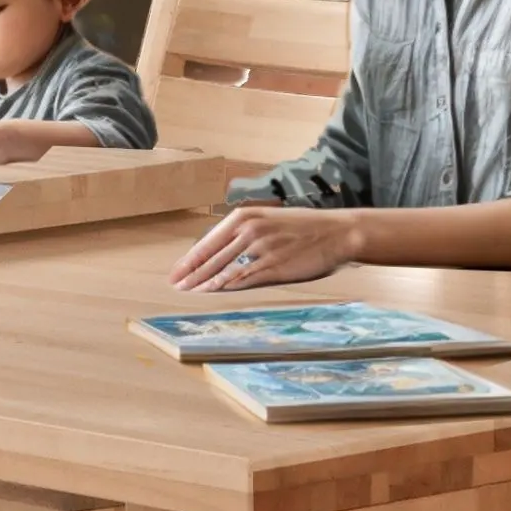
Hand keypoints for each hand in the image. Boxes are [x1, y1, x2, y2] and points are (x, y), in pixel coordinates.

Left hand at [167, 203, 362, 293]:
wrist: (337, 231)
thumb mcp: (268, 220)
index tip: (175, 273)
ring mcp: (262, 248)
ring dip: (204, 283)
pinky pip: (245, 278)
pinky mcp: (275, 265)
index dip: (188, 260)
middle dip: (190, 274)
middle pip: (211, 257)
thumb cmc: (302, 227)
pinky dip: (227, 286)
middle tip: (174, 287)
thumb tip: (219, 251)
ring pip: (224, 269)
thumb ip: (244, 232)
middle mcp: (250, 230)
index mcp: (245, 217)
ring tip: (189, 293)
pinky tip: (214, 293)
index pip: (207, 242)